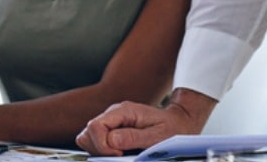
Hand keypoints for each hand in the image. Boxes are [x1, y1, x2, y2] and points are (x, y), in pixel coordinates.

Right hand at [77, 90, 212, 155]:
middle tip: (120, 156)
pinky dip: (103, 151)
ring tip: (121, 155)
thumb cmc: (172, 128)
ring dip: (99, 150)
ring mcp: (111, 122)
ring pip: (87, 138)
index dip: (102, 145)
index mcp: (123, 111)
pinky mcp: (111, 131)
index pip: (95, 126)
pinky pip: (96, 142)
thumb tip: (111, 141)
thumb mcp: (158, 135)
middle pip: (87, 133)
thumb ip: (134, 137)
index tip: (119, 155)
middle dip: (99, 149)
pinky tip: (120, 153)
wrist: (179, 122)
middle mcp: (113, 114)